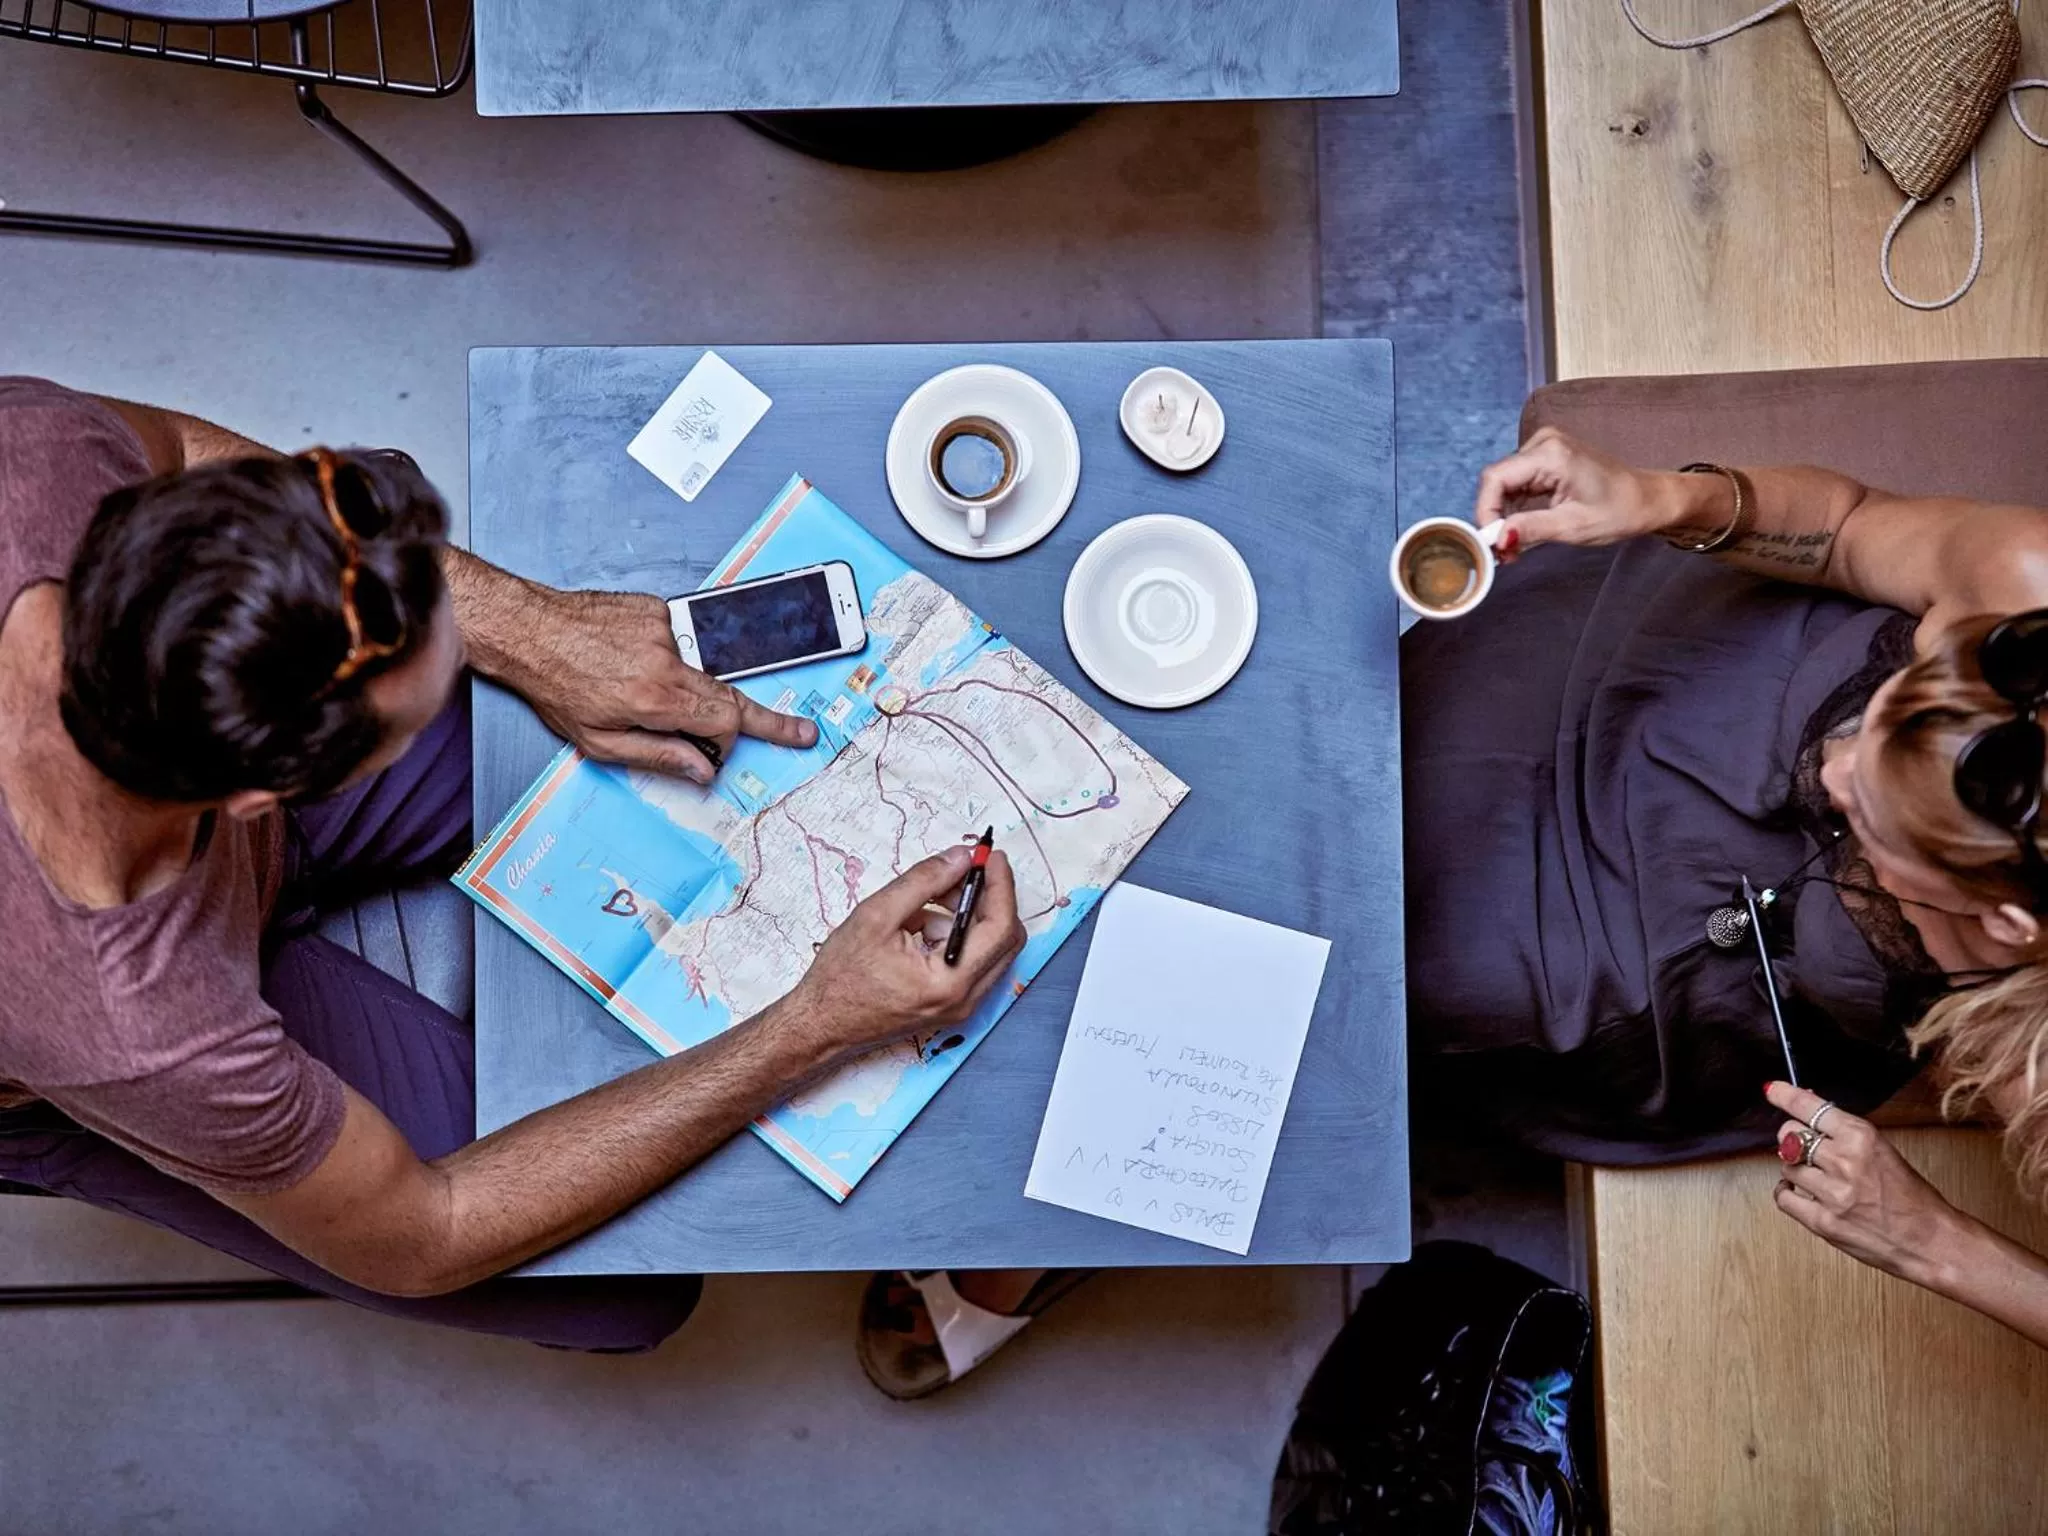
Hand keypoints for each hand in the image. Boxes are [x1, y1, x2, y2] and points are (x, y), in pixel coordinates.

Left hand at [515, 586, 816, 781]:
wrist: (526, 629)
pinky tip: (627, 660)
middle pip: (729, 694)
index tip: (726, 755)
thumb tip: (702, 771)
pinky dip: (663, 657)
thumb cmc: (554, 686)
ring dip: (680, 685)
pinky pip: (677, 641)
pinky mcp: (656, 608)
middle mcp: (665, 659)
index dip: (728, 743)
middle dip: (765, 717)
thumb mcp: (597, 741)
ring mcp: (664, 629)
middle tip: (801, 731)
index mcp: (655, 697)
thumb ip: (657, 756)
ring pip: (698, 669)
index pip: (724, 721)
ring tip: (631, 684)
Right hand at [784, 846, 1026, 1063]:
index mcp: (949, 981)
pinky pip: (971, 961)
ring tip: (926, 900)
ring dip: (968, 915)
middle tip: (963, 870)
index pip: (1000, 926)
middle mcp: (964, 999)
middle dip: (988, 897)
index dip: (1000, 884)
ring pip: (989, 948)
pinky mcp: (951, 1005)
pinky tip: (920, 924)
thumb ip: (924, 881)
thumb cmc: (841, 976)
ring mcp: (961, 1006)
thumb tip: (961, 857)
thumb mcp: (877, 916)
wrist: (822, 1024)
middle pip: (1005, 938)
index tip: (990, 855)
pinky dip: (956, 934)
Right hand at [1473, 427, 1680, 563]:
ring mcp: (1545, 446)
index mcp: (1551, 454)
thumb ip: (1530, 529)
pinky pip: (1518, 481)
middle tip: (1504, 551)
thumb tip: (1497, 538)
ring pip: (1504, 483)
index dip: (1486, 511)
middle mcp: (1544, 443)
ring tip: (1515, 545)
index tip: (1491, 541)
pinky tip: (1522, 528)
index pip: (1496, 479)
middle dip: (1495, 517)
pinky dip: (1515, 507)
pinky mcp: (1548, 456)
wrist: (1648, 499)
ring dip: (1504, 515)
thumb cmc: (1621, 510)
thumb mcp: (1573, 526)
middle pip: (1497, 480)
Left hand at [1765, 1080, 1970, 1285]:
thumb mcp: (1882, 1151)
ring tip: (1817, 1177)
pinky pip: (1783, 1197)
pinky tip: (1802, 1192)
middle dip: (1792, 1138)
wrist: (1931, 1241)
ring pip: (1786, 1166)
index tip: (1772, 1090)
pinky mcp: (1824, 1222)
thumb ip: (1844, 1134)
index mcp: (1862, 1137)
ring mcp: (1832, 1193)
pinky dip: (1787, 1193)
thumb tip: (1808, 1112)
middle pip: (1789, 1135)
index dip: (1785, 1096)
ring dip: (1796, 1169)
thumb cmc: (1911, 1197)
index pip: (1809, 1107)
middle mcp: (1845, 1161)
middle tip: (1804, 1147)